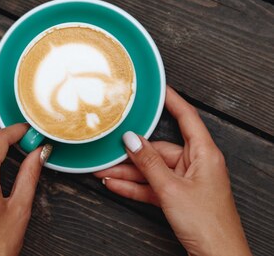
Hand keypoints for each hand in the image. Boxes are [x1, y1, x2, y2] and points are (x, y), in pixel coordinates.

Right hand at [94, 86, 250, 255]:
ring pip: (152, 169)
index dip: (171, 100)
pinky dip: (134, 187)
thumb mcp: (171, 189)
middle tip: (108, 148)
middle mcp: (196, 164)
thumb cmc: (208, 225)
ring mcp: (187, 182)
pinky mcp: (179, 198)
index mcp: (204, 154)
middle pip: (159, 149)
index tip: (156, 87)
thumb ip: (149, 163)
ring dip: (127, 172)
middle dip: (132, 153)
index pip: (187, 117)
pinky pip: (152, 186)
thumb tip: (131, 140)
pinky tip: (115, 185)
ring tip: (103, 171)